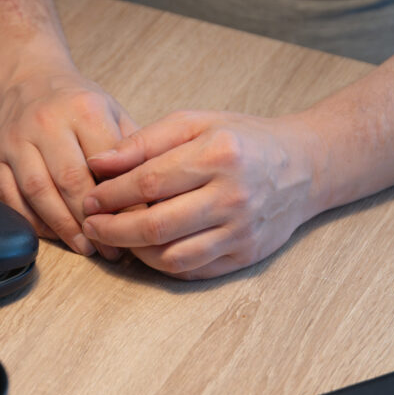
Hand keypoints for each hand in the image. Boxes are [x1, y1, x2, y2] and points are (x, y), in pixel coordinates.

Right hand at [0, 71, 136, 255]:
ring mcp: (16, 141)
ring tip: (86, 247)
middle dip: (92, 221)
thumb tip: (152, 195)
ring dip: (64, 228)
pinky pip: (10, 198)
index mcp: (83, 109)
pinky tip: (54, 235)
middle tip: (111, 248)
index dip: (122, 200)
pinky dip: (33, 222)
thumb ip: (133, 149)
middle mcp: (46, 123)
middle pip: (70, 182)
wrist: (26, 79)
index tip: (137, 226)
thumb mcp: (113, 111)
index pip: (106, 164)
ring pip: (38, 193)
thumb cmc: (77, 103)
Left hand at [82, 110, 321, 278]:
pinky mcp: (246, 255)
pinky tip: (149, 249)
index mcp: (219, 154)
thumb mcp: (194, 124)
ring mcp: (241, 230)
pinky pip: (193, 270)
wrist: (303, 166)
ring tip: (118, 237)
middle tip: (91, 225)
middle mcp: (233, 195)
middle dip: (113, 229)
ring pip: (173, 256)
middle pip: (157, 226)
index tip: (90, 198)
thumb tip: (98, 163)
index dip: (111, 195)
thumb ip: (144, 141)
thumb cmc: (241, 140)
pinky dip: (163, 264)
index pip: (149, 182)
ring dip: (135, 252)